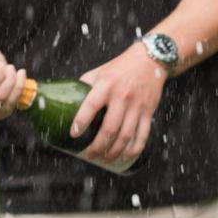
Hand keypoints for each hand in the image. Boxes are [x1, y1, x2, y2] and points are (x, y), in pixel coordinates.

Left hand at [71, 41, 167, 164]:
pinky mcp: (148, 111)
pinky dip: (134, 149)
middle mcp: (122, 96)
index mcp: (106, 85)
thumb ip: (86, 85)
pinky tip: (125, 156)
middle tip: (89, 155)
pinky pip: (142, 135)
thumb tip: (67, 100)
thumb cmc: (120, 67)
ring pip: (125, 135)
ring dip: (114, 151)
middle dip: (98, 146)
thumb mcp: (100, 71)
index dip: (81, 121)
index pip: (91, 105)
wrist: (149, 59)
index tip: (73, 134)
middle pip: (109, 128)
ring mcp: (137, 105)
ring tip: (105, 158)